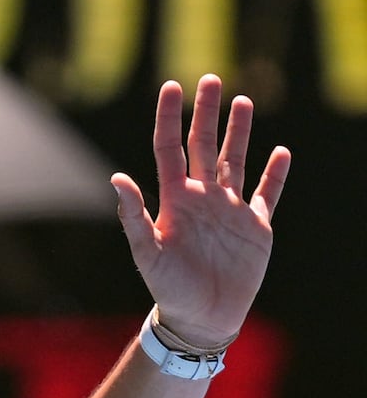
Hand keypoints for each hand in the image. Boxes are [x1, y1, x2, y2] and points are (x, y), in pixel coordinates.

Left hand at [111, 75, 290, 347]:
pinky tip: (280, 152)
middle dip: (207, 113)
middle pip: (205, 145)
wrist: (200, 318)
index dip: (169, 118)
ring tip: (243, 101)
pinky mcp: (255, 227)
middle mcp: (202, 198)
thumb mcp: (147, 252)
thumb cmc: (168, 288)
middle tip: (210, 79)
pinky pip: (267, 194)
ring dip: (240, 132)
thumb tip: (117, 177)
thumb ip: (133, 215)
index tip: (171, 86)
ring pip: (236, 161)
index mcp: (175, 200)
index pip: (170, 148)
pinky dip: (275, 174)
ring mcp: (230, 210)